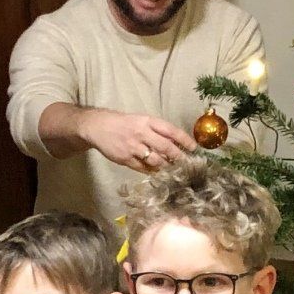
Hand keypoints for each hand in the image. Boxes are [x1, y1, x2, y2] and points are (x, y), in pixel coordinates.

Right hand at [83, 109, 198, 172]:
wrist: (98, 127)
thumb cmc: (124, 124)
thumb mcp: (142, 121)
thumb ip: (157, 131)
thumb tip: (177, 144)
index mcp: (148, 121)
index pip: (171, 130)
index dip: (184, 140)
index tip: (194, 148)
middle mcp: (142, 133)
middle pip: (166, 147)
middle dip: (179, 157)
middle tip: (188, 164)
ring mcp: (133, 147)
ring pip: (156, 160)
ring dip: (167, 166)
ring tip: (175, 170)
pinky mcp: (125, 159)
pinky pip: (143, 168)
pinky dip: (153, 171)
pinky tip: (159, 172)